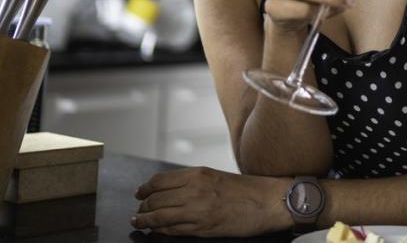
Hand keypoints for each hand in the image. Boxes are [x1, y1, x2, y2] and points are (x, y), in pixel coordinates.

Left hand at [131, 167, 289, 235]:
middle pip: (155, 199)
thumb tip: (169, 190)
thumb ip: (192, 181)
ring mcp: (197, 210)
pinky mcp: (202, 228)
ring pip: (159, 216)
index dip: (144, 189)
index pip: (159, 181)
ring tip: (139, 223)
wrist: (267, 202)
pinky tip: (156, 230)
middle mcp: (194, 190)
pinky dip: (161, 230)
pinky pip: (173, 230)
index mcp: (198, 174)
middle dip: (143, 207)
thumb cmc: (246, 190)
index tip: (139, 193)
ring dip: (145, 221)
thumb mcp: (215, 177)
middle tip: (138, 211)